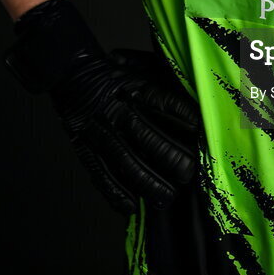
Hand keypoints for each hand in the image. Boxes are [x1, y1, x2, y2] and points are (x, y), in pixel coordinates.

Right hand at [5, 0, 200, 212]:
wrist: (71, 70)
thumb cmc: (112, 72)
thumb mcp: (138, 68)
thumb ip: (162, 80)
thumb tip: (191, 97)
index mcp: (134, 88)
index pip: (165, 104)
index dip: (185, 119)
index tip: (202, 135)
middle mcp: (118, 110)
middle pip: (148, 137)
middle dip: (171, 159)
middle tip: (188, 174)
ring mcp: (99, 130)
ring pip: (126, 160)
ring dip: (148, 182)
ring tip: (166, 197)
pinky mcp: (83, 146)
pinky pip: (99, 172)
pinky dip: (114, 192)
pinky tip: (130, 206)